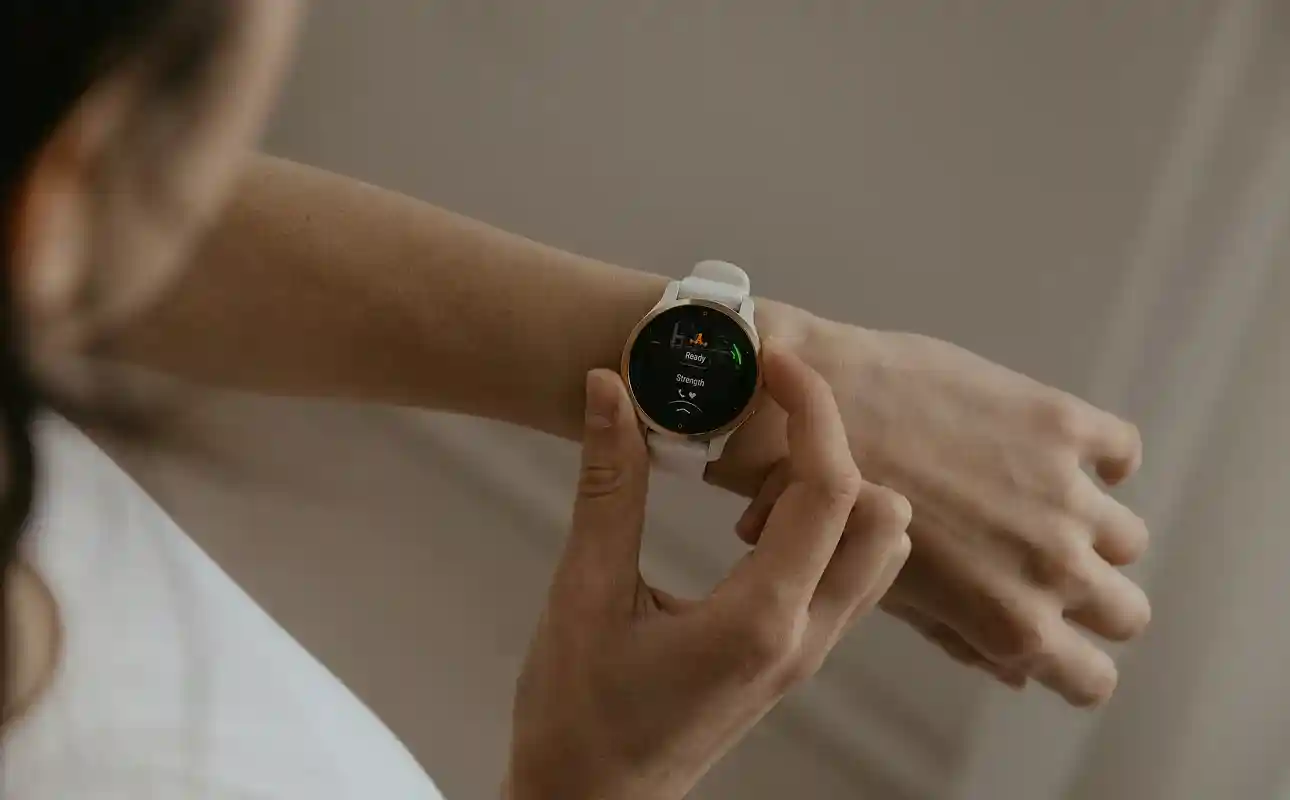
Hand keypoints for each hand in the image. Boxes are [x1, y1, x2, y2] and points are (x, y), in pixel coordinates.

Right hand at [506, 345, 910, 799]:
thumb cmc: (578, 715)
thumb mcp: (583, 594)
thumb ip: (608, 486)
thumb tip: (609, 390)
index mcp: (761, 620)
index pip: (830, 490)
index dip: (811, 409)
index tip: (772, 362)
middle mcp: (806, 637)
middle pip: (882, 515)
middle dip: (831, 448)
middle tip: (757, 425)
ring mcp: (809, 653)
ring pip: (880, 550)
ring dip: (835, 493)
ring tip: (749, 486)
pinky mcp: (795, 658)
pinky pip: (849, 577)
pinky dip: (824, 529)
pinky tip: (749, 528)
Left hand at [712, 311, 1149, 706]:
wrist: (816, 405)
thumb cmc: (832, 508)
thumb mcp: (890, 594)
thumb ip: (958, 633)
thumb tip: (1013, 670)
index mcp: (1008, 622)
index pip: (1090, 678)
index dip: (1078, 666)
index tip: (1066, 642)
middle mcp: (1051, 566)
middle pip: (1127, 612)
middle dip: (1095, 600)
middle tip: (1052, 573)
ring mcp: (1064, 494)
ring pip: (1128, 538)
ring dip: (1091, 528)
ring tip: (1038, 507)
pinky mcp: (1062, 424)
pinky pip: (1121, 451)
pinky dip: (1097, 455)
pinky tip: (1050, 452)